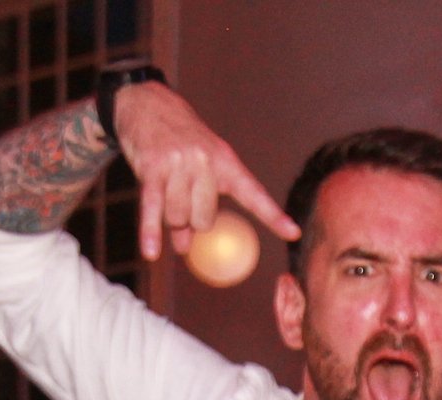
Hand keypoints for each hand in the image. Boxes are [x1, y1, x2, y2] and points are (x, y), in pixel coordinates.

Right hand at [110, 81, 297, 261]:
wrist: (148, 105)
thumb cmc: (179, 142)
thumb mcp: (199, 166)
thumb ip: (198, 204)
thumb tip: (184, 247)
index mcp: (226, 162)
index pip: (253, 194)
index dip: (273, 216)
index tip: (293, 233)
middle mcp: (205, 162)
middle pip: (204, 219)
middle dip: (193, 223)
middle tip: (183, 209)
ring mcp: (178, 164)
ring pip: (178, 216)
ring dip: (169, 219)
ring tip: (165, 200)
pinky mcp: (151, 168)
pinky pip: (153, 209)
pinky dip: (151, 232)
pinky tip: (150, 252)